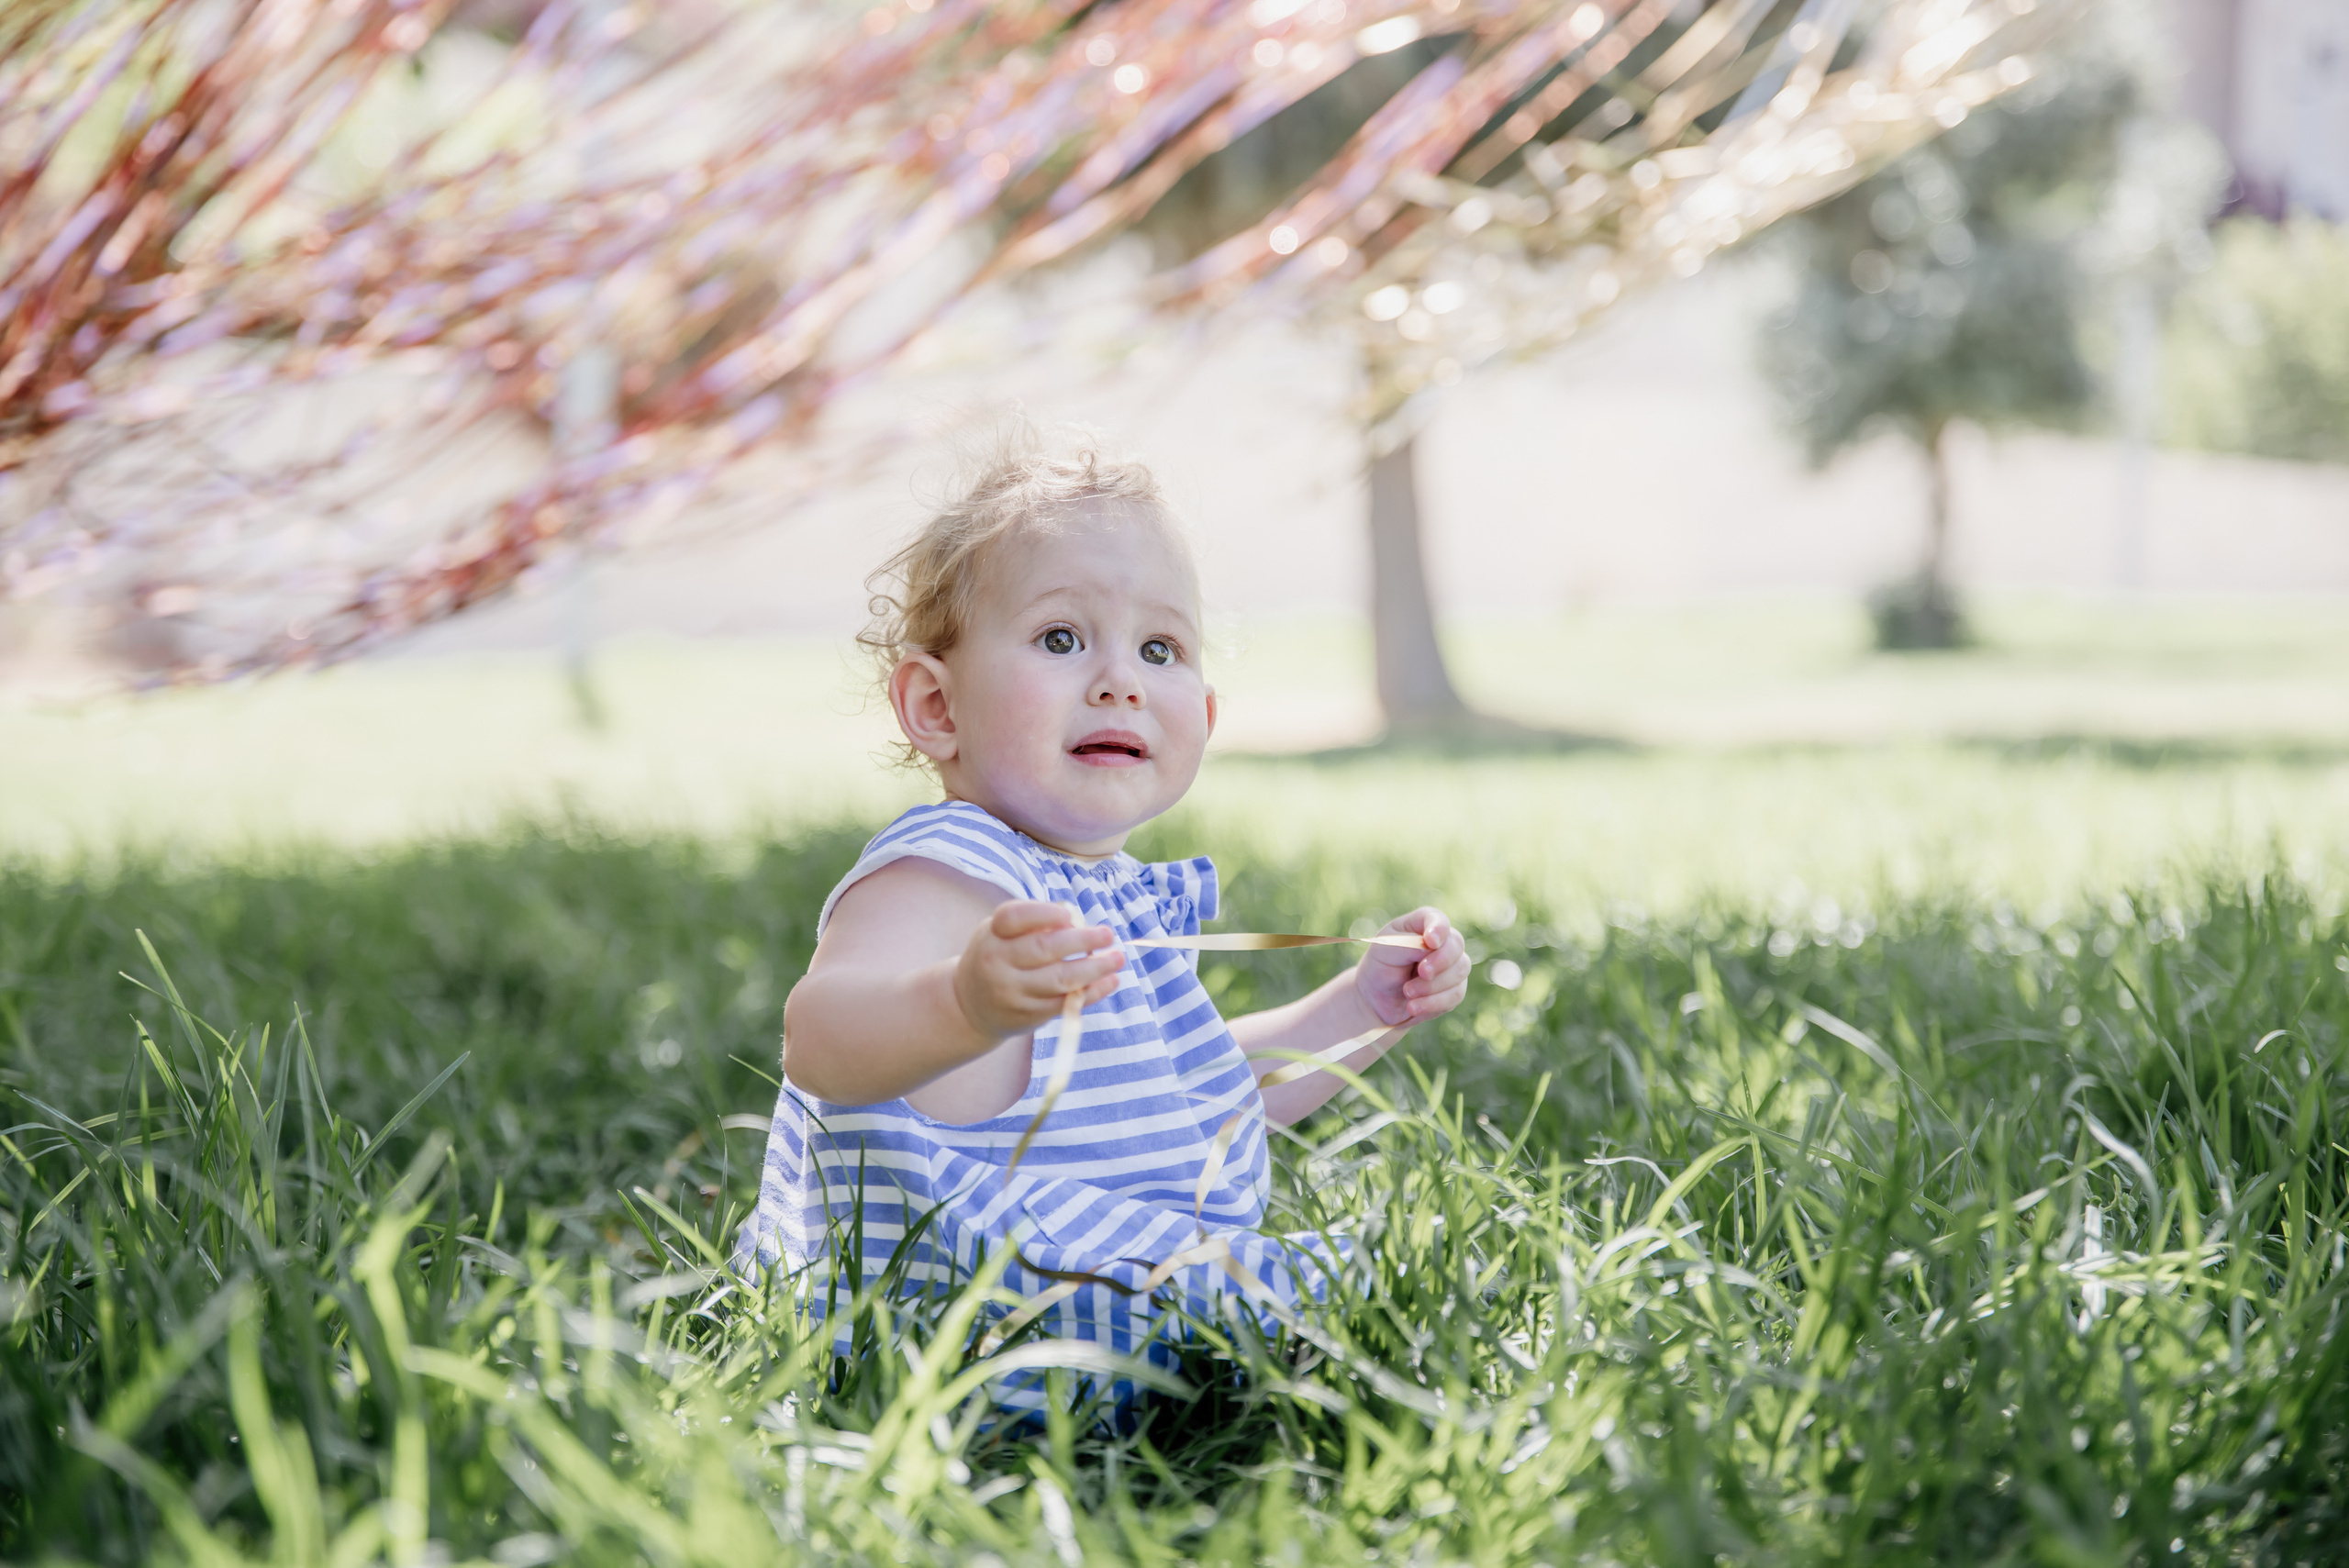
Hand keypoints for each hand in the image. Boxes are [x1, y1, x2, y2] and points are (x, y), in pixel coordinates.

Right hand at [953, 901, 1124, 1042]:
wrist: (970, 1006)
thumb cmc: (997, 957)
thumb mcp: (1000, 933)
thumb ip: (1032, 922)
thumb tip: (1076, 920)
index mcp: (992, 935)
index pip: (1015, 917)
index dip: (1044, 914)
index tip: (1069, 915)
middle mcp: (998, 963)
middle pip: (1044, 948)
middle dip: (1081, 940)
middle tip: (1107, 934)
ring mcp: (1013, 992)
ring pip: (1060, 979)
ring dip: (1095, 968)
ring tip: (1118, 958)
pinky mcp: (1028, 1015)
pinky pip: (1065, 1003)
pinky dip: (1092, 992)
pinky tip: (1110, 981)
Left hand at [1354, 907, 1468, 1028]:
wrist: (1377, 999)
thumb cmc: (1381, 967)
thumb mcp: (1385, 951)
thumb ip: (1408, 945)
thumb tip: (1432, 948)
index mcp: (1422, 925)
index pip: (1437, 918)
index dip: (1438, 928)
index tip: (1430, 941)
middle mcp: (1442, 942)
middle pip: (1456, 944)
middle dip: (1440, 961)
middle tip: (1422, 972)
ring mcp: (1452, 965)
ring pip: (1459, 971)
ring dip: (1432, 985)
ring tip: (1407, 992)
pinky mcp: (1454, 989)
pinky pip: (1455, 995)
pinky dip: (1433, 1003)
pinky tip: (1413, 1007)